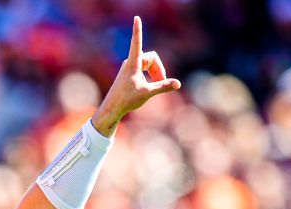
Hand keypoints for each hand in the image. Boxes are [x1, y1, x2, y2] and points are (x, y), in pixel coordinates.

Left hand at [93, 16, 180, 135]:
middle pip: (152, 58)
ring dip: (155, 73)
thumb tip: (178, 84)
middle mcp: (130, 62)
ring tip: (156, 86)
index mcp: (133, 63)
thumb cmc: (127, 100)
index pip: (137, 43)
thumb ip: (163, 86)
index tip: (136, 18)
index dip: (138, 30)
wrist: (112, 108)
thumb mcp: (148, 93)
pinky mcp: (129, 72)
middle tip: (162, 82)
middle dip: (159, 69)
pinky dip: (150, 76)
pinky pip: (144, 68)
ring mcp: (129, 67)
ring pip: (149, 64)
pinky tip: (150, 86)